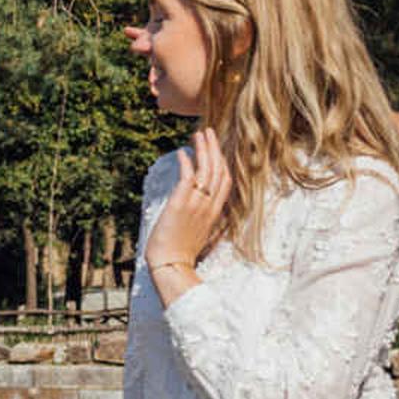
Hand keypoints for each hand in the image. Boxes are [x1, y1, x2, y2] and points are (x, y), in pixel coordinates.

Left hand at [146, 127, 233, 276]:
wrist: (172, 266)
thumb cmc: (182, 253)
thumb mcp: (199, 232)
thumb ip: (202, 216)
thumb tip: (198, 206)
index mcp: (215, 213)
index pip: (225, 182)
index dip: (222, 162)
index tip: (217, 149)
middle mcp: (208, 205)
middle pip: (218, 170)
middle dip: (214, 149)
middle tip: (209, 133)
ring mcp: (196, 204)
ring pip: (206, 170)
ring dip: (202, 149)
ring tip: (198, 135)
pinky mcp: (180, 203)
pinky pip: (187, 177)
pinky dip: (186, 162)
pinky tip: (182, 152)